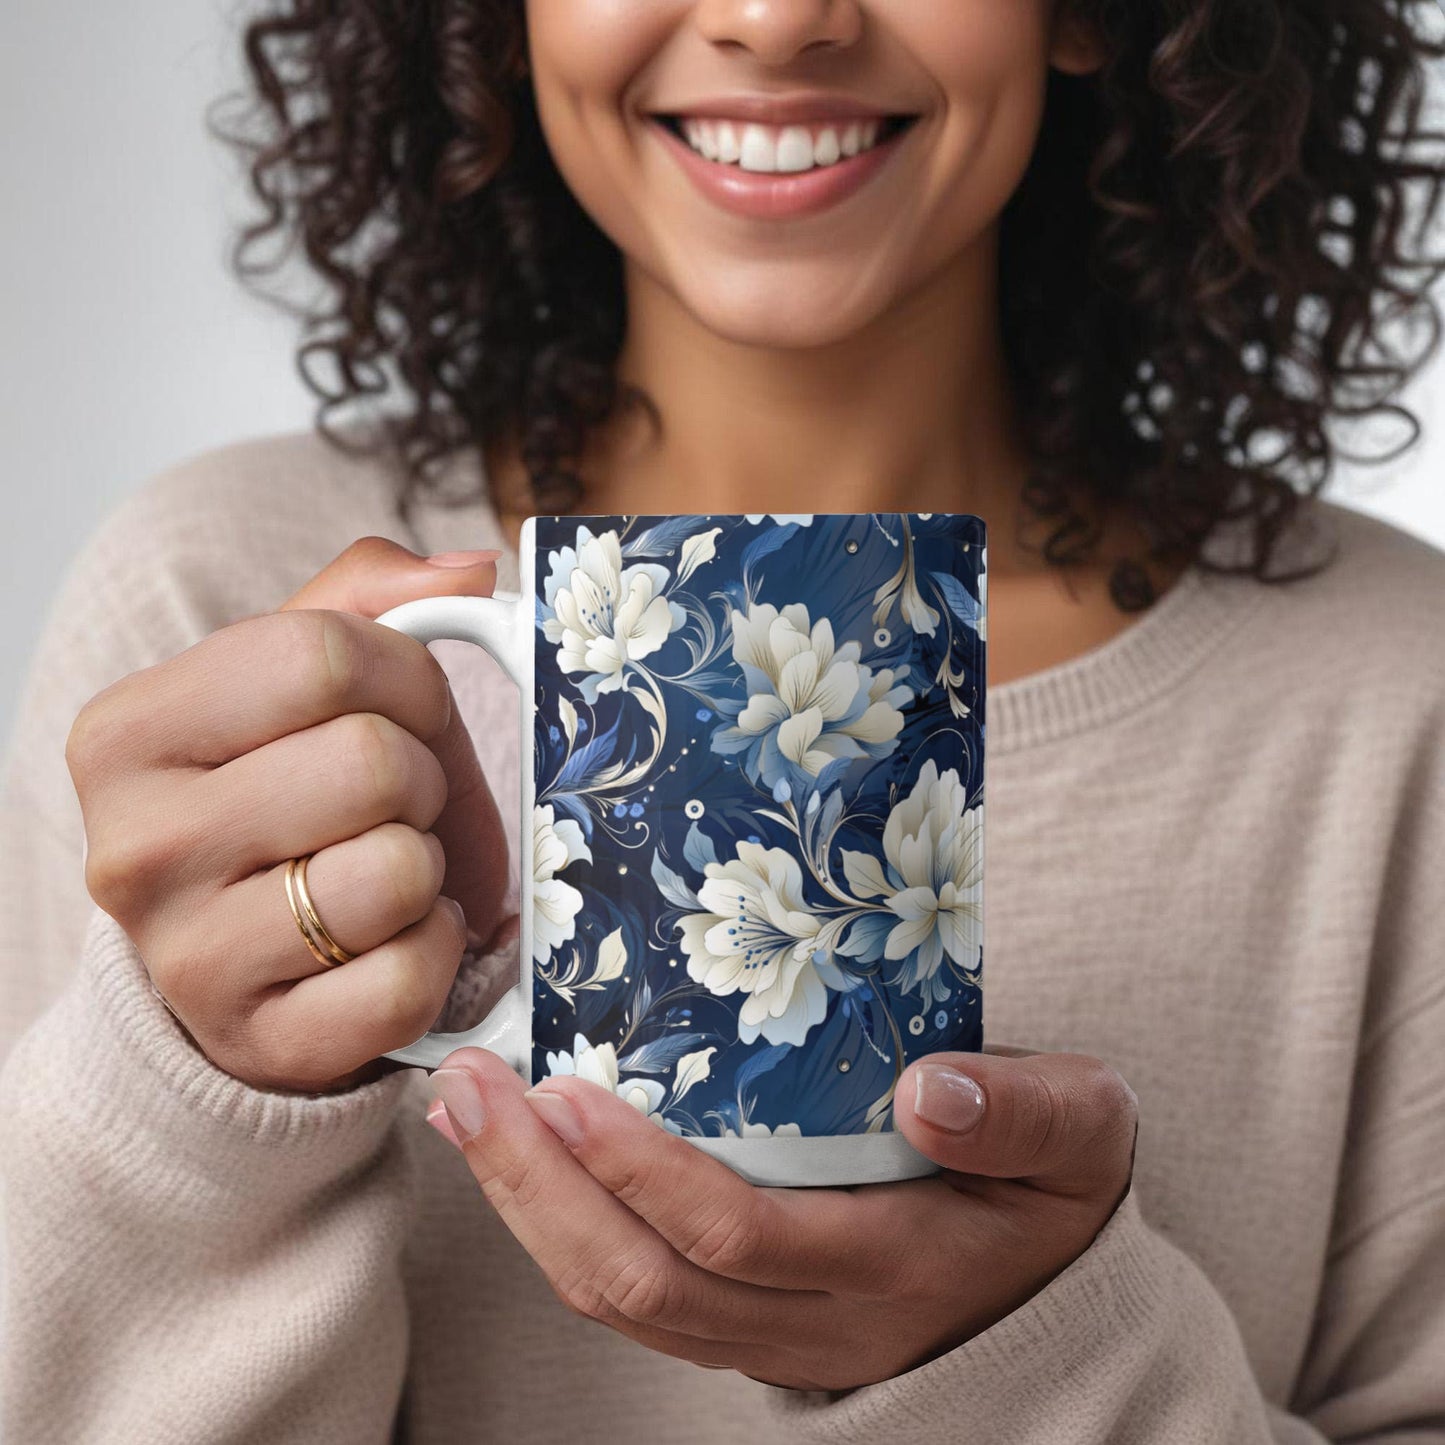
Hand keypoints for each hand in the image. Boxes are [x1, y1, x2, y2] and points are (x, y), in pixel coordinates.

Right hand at [66, 536, 512, 1093]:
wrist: (234, 955)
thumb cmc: (277, 794)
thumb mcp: (288, 680)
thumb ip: (369, 599)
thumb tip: (471, 570)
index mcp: (128, 732)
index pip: (325, 654)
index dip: (406, 678)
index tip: (404, 708)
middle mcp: (136, 848)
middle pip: (373, 763)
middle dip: (419, 777)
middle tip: (391, 803)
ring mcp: (189, 960)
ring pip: (398, 873)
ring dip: (426, 866)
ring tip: (381, 870)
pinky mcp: (264, 1043)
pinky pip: (411, 979)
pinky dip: (434, 951)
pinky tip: (389, 941)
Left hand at [424, 1043, 1138, 1390]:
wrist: (1054, 1291)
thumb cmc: (1051, 1189)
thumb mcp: (1080, 1133)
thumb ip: (1022, 1113)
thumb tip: (926, 1091)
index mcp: (895, 1263)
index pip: (741, 1237)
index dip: (645, 1174)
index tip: (568, 1092)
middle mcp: (818, 1321)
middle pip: (647, 1283)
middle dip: (542, 1188)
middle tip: (471, 1088)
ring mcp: (773, 1338)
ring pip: (624, 1303)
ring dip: (530, 1208)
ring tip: (468, 1111)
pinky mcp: (746, 1328)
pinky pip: (634, 1299)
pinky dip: (560, 1230)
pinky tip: (521, 1160)